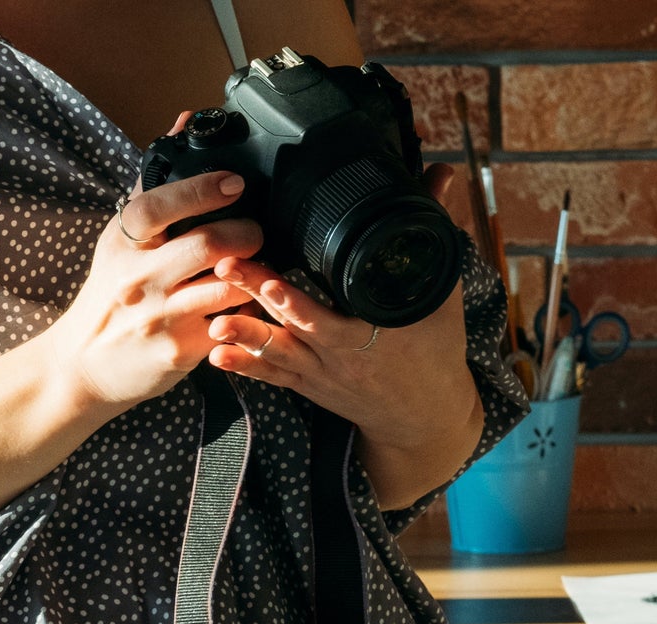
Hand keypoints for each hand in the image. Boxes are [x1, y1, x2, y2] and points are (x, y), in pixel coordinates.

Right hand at [49, 125, 262, 412]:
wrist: (84, 366)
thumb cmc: (109, 298)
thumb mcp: (118, 241)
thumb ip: (153, 185)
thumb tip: (183, 124)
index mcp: (123, 243)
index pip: (158, 206)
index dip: (201, 190)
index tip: (235, 182)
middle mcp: (139, 279)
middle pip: (205, 245)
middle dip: (245, 234)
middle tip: (257, 233)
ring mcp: (160, 318)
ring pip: (224, 288)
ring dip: (253, 275)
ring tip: (259, 268)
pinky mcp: (179, 352)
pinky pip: (228, 325)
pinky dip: (246, 312)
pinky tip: (249, 305)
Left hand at [204, 164, 482, 500]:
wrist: (426, 416)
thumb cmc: (436, 351)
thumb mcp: (442, 290)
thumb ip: (435, 227)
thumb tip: (442, 173)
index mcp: (372, 334)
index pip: (330, 315)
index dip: (297, 301)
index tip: (270, 280)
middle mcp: (342, 357)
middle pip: (292, 325)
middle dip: (256, 298)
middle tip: (226, 270)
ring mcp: (323, 375)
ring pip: (278, 353)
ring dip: (245, 336)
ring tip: (215, 322)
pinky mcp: (311, 386)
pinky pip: (276, 377)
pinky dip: (248, 368)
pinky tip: (218, 355)